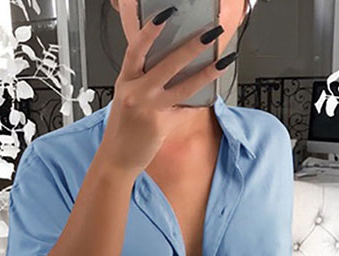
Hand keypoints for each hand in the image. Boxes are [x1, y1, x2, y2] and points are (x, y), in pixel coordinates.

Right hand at [99, 5, 234, 173]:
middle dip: (192, 46)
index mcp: (125, 81)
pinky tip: (208, 97)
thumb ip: (143, 82)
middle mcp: (135, 93)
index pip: (136, 49)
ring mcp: (149, 109)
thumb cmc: (123, 129)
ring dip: (206, 73)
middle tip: (210, 34)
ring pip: (183, 87)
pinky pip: (184, 111)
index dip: (150, 30)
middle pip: (167, 64)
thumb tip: (171, 68)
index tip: (166, 14)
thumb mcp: (127, 98)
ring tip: (222, 63)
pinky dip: (196, 105)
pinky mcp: (161, 125)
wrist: (117, 158)